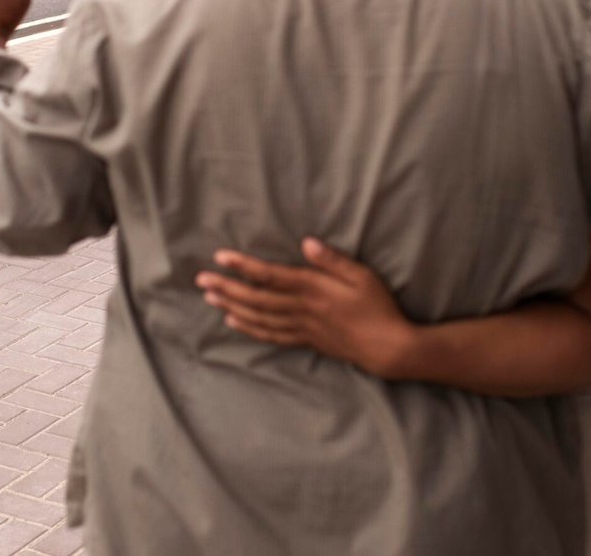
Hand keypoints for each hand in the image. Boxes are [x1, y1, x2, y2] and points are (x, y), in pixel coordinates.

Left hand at [196, 237, 412, 376]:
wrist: (388, 348)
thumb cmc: (378, 307)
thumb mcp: (362, 276)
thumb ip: (333, 260)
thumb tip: (306, 242)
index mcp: (313, 289)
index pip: (270, 276)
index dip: (244, 266)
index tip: (220, 257)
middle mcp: (302, 309)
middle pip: (256, 298)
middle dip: (227, 288)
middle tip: (201, 280)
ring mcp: (302, 327)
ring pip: (258, 317)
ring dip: (232, 307)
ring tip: (210, 298)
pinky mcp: (306, 340)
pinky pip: (270, 335)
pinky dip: (249, 328)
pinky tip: (233, 321)